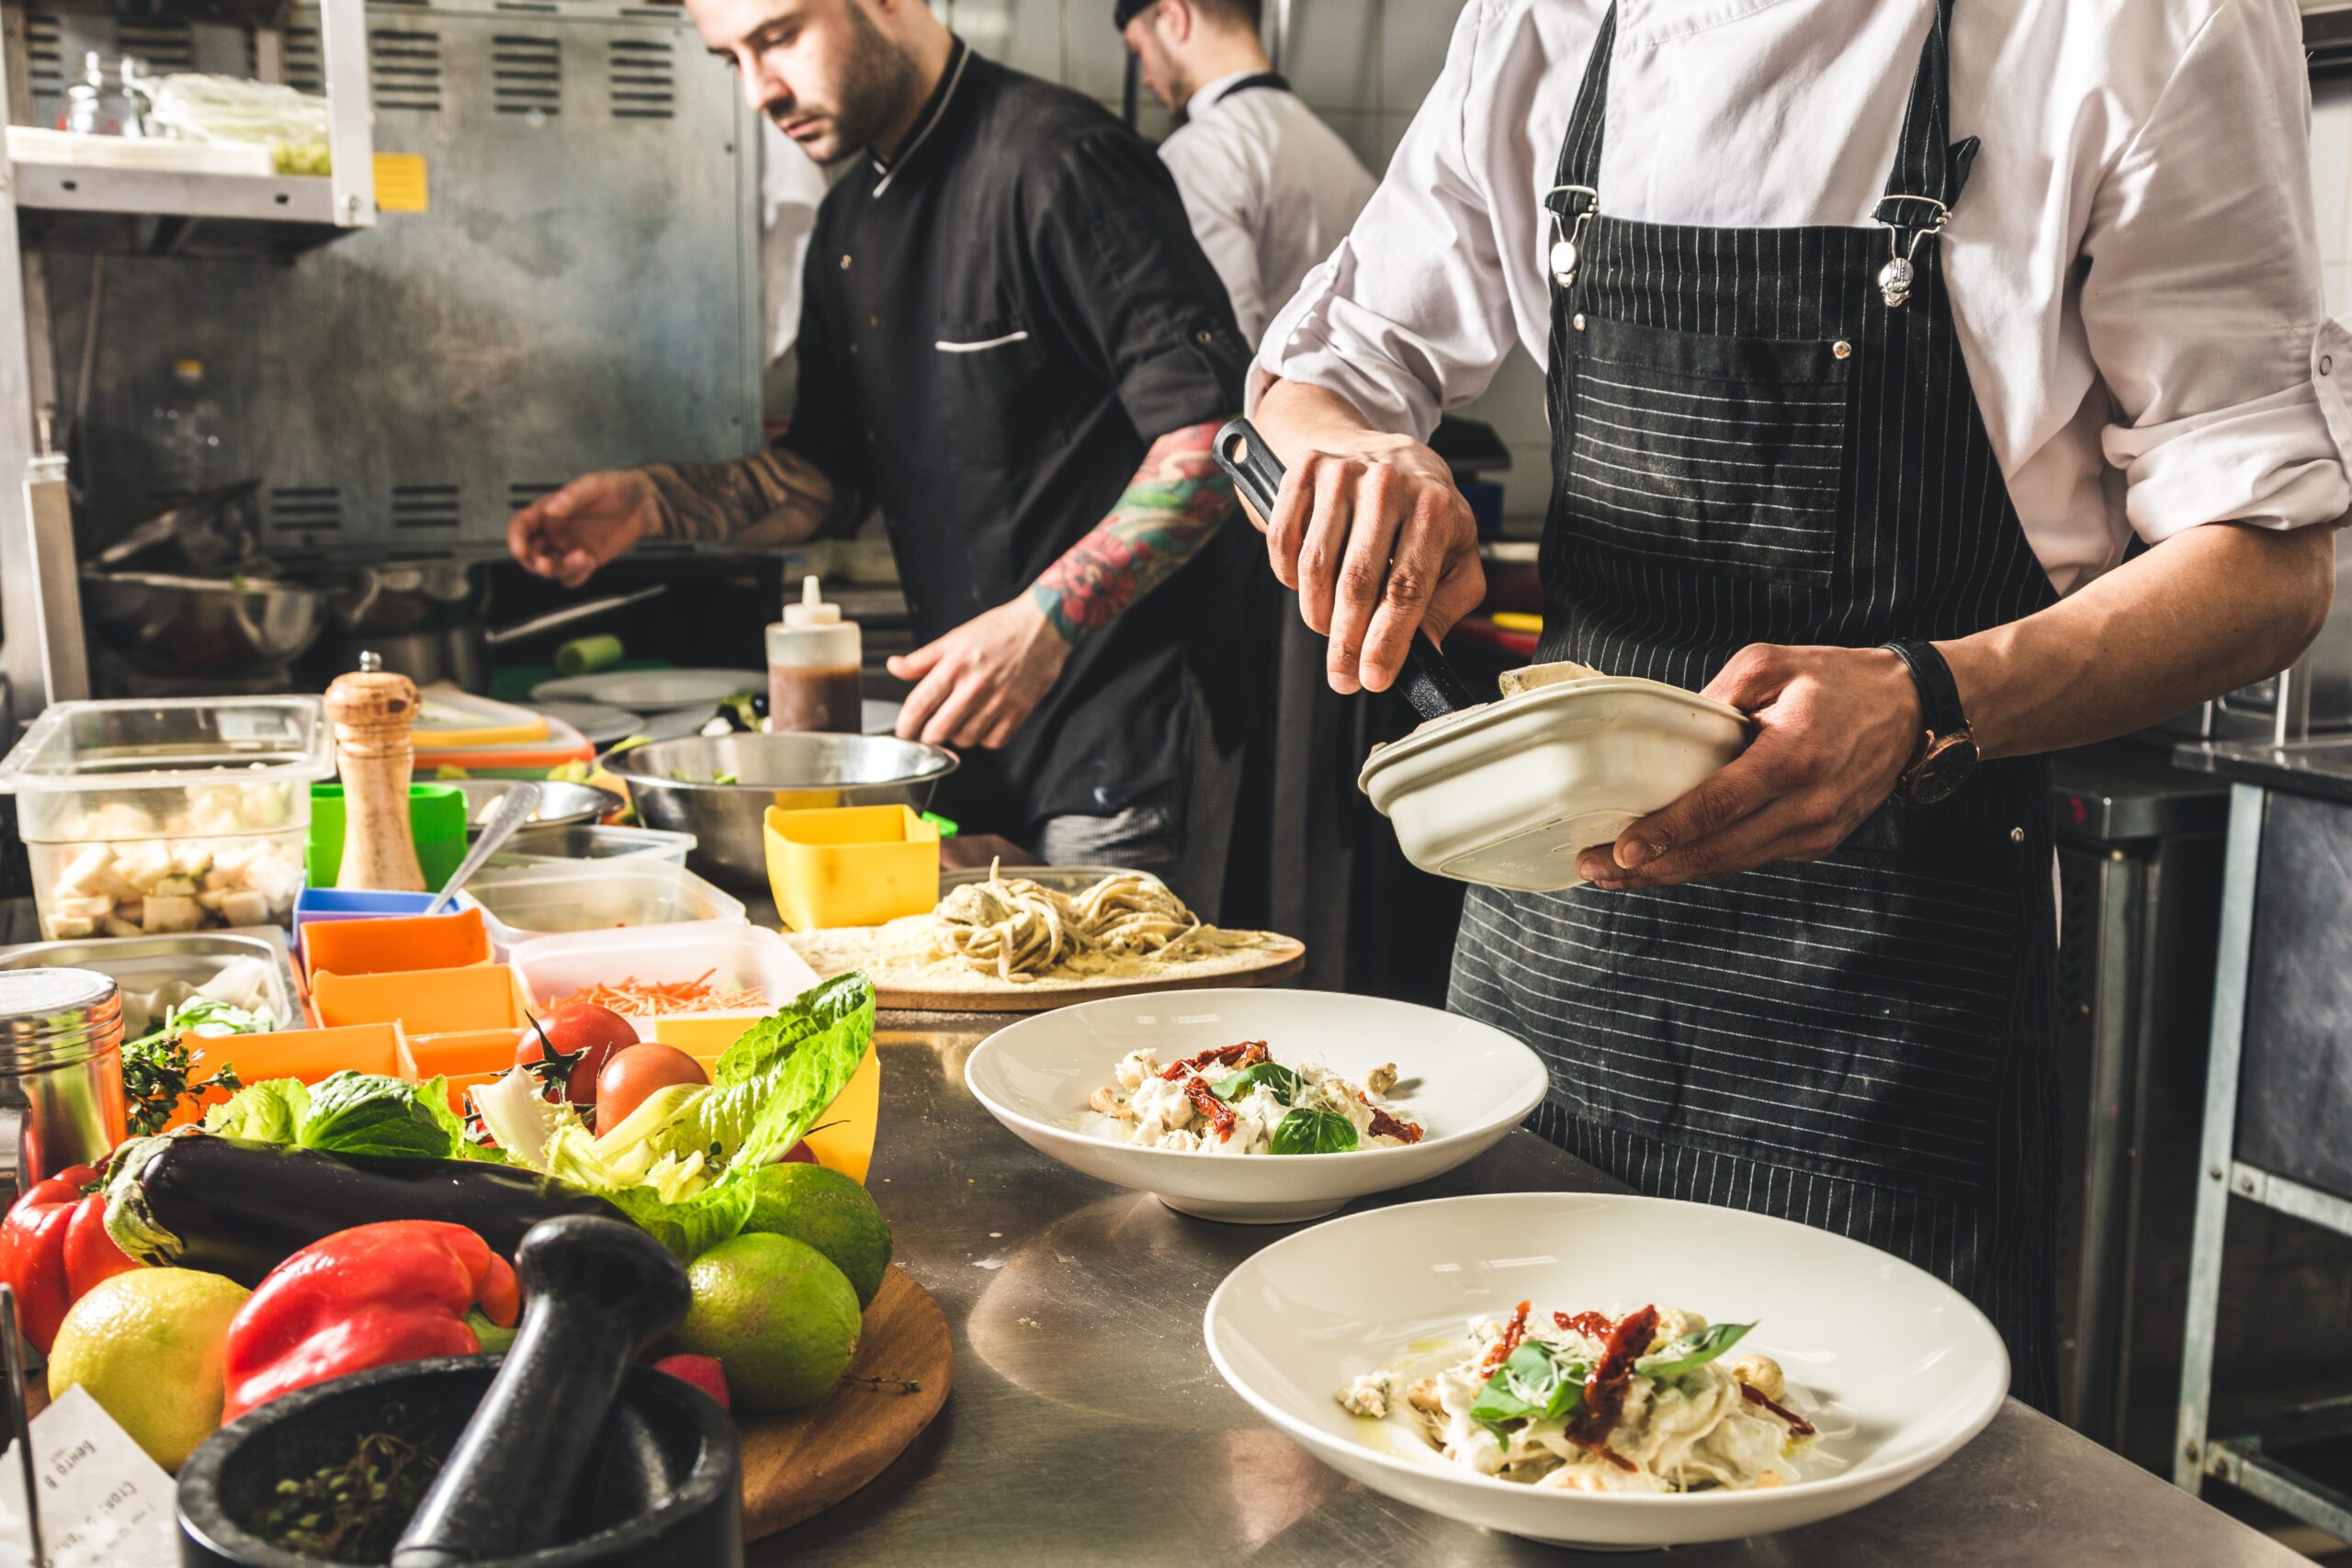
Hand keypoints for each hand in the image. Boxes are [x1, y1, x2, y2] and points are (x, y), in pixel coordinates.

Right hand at [507, 471, 660, 587]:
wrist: (643, 503)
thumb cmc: (615, 488)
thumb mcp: (594, 485)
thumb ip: (572, 497)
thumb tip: (550, 510)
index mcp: (548, 511)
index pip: (521, 526)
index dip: (515, 539)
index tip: (520, 550)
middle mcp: (554, 531)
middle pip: (530, 554)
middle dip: (534, 562)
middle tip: (547, 564)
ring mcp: (569, 547)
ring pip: (549, 568)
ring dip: (558, 569)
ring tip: (582, 557)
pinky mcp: (586, 560)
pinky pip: (571, 577)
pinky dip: (575, 575)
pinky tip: (589, 561)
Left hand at [888, 596, 1071, 749]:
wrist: (1043, 627)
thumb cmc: (999, 630)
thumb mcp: (955, 638)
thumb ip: (922, 659)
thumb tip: (894, 667)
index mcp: (954, 666)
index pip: (918, 706)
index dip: (905, 726)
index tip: (904, 732)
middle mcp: (974, 687)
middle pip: (938, 731)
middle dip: (928, 737)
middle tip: (929, 733)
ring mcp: (998, 702)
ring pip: (965, 740)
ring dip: (957, 736)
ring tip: (960, 721)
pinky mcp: (1019, 712)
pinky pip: (993, 741)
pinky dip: (985, 738)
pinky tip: (984, 723)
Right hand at [1260, 435, 1485, 695]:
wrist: (1384, 451)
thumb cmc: (1423, 512)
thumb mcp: (1455, 553)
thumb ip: (1447, 604)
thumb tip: (1426, 653)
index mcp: (1436, 507)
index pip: (1406, 588)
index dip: (1387, 641)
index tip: (1373, 678)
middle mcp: (1389, 484)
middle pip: (1357, 582)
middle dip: (1346, 642)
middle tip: (1343, 675)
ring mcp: (1344, 472)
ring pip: (1316, 566)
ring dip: (1317, 614)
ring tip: (1329, 627)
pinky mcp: (1307, 470)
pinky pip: (1285, 541)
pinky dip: (1289, 576)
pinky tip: (1308, 585)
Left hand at [1575, 644, 1926, 891]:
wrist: (1913, 710)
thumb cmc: (1839, 680)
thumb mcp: (1770, 664)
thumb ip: (1715, 697)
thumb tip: (1667, 734)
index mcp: (1793, 757)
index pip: (1716, 807)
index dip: (1665, 834)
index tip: (1622, 849)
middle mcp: (1808, 805)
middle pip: (1716, 851)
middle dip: (1651, 868)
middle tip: (1596, 869)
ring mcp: (1816, 831)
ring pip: (1730, 864)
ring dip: (1671, 873)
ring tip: (1618, 873)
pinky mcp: (1818, 842)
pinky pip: (1750, 858)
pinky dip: (1707, 862)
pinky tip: (1667, 861)